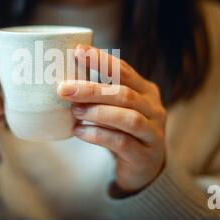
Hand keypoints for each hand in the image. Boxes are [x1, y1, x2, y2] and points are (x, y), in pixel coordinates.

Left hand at [57, 45, 166, 195]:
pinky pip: (122, 142)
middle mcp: (154, 109)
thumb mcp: (116, 108)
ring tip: (74, 111)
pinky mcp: (145, 156)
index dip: (101, 60)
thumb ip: (100, 93)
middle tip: (64, 89)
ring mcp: (153, 133)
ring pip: (128, 118)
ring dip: (98, 112)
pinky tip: (79, 131)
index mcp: (146, 91)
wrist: (142, 168)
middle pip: (125, 94)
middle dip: (93, 90)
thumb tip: (64, 78)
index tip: (77, 51)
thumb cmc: (123, 131)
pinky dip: (98, 135)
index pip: (124, 70)